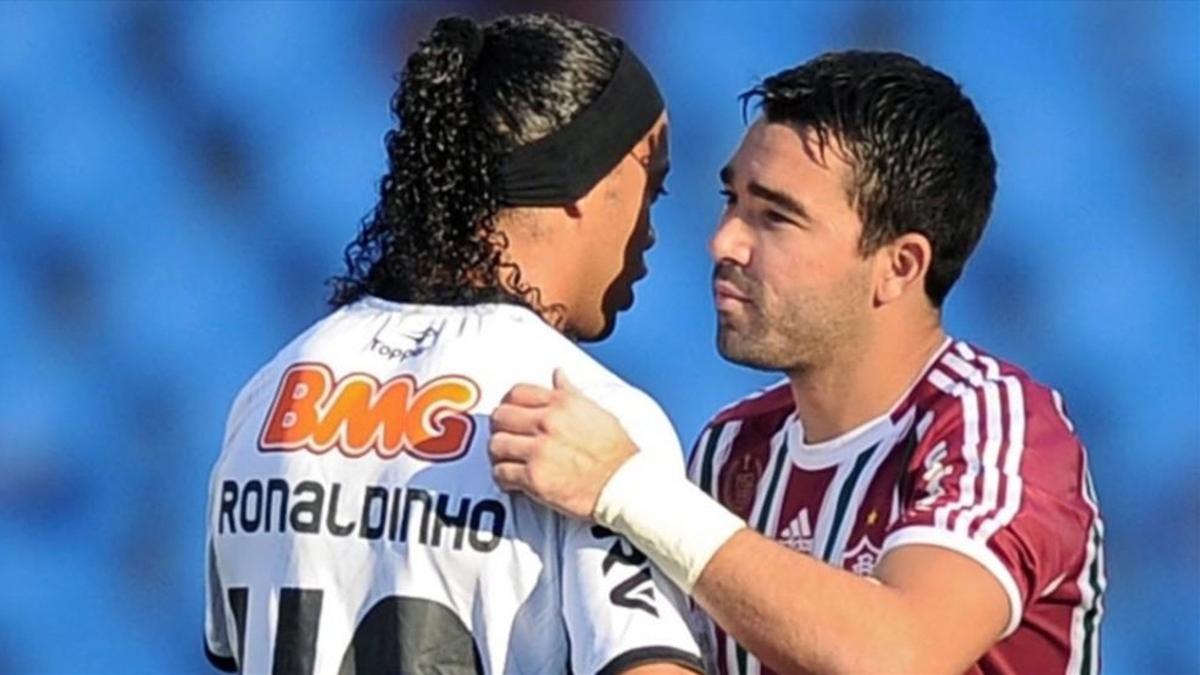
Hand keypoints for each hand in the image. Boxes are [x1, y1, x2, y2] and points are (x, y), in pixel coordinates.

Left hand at [489, 369, 636, 519]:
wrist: (625, 485)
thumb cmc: (617, 452)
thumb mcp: (597, 412)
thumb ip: (572, 393)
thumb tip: (558, 375)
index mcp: (562, 403)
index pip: (517, 392)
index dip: (508, 403)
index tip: (509, 414)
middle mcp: (548, 423)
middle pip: (500, 416)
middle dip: (499, 428)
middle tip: (505, 437)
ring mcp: (539, 450)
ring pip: (496, 445)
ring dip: (498, 454)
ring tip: (507, 460)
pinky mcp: (534, 478)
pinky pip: (501, 473)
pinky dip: (503, 478)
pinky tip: (512, 480)